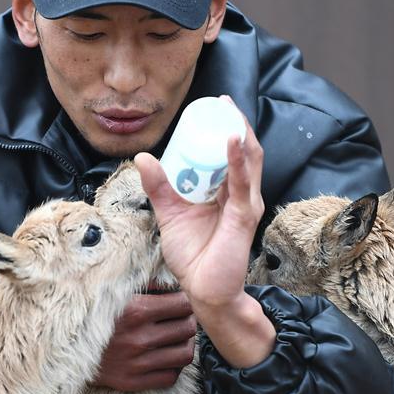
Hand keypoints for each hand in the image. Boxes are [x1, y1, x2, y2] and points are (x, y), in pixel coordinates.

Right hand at [93, 290, 196, 391]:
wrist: (66, 348)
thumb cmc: (94, 316)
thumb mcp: (115, 293)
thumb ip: (144, 286)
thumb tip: (171, 284)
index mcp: (136, 311)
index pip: (182, 305)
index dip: (185, 302)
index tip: (180, 303)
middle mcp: (140, 338)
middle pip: (187, 328)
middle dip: (188, 321)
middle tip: (181, 320)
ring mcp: (138, 362)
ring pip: (184, 354)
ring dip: (185, 344)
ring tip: (177, 339)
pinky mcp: (133, 381)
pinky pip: (171, 376)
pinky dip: (174, 367)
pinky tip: (166, 358)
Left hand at [135, 102, 275, 366]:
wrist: (204, 291)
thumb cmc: (193, 255)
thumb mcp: (169, 214)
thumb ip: (159, 187)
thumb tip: (143, 157)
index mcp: (226, 192)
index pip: (231, 154)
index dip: (224, 129)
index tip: (212, 107)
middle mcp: (241, 195)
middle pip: (245, 152)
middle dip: (235, 123)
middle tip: (222, 102)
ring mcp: (246, 205)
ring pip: (250, 162)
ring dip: (240, 134)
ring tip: (230, 112)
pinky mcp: (243, 218)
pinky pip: (243, 185)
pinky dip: (238, 162)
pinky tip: (232, 142)